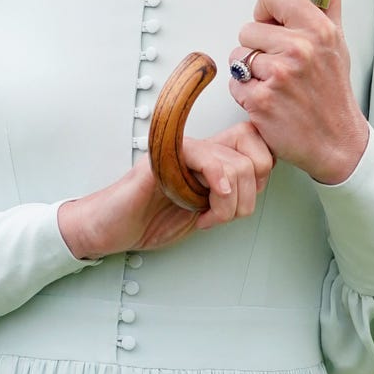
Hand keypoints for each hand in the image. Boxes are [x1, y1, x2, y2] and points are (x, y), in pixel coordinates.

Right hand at [59, 121, 272, 259]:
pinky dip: (216, 181)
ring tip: (206, 217)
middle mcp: (199, 150)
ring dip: (228, 204)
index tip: (242, 203)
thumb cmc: (150, 220)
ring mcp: (181, 151)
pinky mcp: (163, 158)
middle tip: (222, 215)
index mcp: (210, 159)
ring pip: (236, 164)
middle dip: (248, 197)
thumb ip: (229, 197)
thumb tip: (258, 189)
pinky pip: (204, 157)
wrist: (111, 228)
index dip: (261, 176)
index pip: (257, 145)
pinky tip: (207, 200)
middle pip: (254, 155)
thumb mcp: (204, 212)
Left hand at [227, 0, 369, 184]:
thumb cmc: (333, 91)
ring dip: (251, 72)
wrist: (336, 141)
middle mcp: (298, 50)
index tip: (276, 24)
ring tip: (277, 84)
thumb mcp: (337, 39)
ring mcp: (278, 76)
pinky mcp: (260, 101)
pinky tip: (270, 100)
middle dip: (260, 47)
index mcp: (317, 29)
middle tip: (282, 65)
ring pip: (238, 56)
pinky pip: (234, 83)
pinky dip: (247, 94)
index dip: (267, 10)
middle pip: (248, 28)